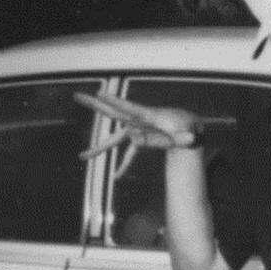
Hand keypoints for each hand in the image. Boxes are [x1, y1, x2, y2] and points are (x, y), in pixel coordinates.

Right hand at [74, 92, 233, 177]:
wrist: (194, 130)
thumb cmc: (188, 131)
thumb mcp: (177, 137)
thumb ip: (156, 138)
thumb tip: (132, 138)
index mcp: (148, 116)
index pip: (126, 106)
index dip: (112, 100)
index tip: (99, 93)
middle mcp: (139, 121)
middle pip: (113, 113)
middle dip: (95, 105)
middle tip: (76, 96)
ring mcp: (139, 130)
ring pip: (115, 138)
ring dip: (100, 148)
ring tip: (82, 156)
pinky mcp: (142, 139)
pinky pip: (129, 153)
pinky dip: (124, 164)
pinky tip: (117, 176)